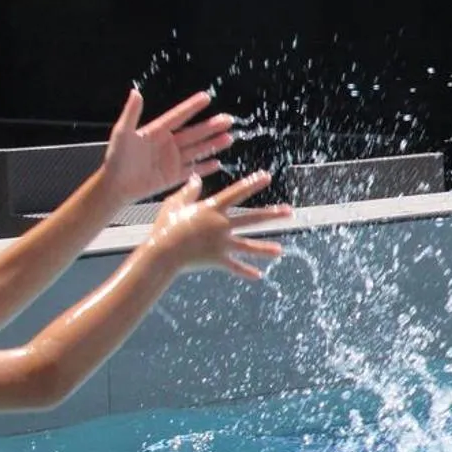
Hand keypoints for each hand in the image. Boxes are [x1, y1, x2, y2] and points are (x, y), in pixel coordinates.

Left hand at [103, 87, 236, 203]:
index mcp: (157, 131)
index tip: (206, 97)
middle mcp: (168, 144)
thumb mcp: (122, 133)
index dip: (192, 107)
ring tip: (229, 138)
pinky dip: (205, 168)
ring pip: (197, 150)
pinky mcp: (174, 176)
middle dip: (211, 127)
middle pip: (194, 133)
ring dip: (213, 145)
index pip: (178, 116)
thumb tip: (136, 92)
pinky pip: (193, 171)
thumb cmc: (116, 158)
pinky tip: (218, 163)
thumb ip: (131, 113)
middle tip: (228, 119)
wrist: (115, 185)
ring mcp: (172, 160)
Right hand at [146, 171, 290, 278]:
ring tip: (280, 251)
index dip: (252, 183)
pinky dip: (245, 272)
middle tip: (290, 212)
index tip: (266, 176)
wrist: (162, 253)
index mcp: (211, 209)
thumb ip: (187, 191)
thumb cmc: (164, 227)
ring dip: (265, 248)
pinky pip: (234, 267)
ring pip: (248, 245)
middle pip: (252, 218)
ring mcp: (221, 243)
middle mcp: (221, 225)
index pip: (236, 193)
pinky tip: (259, 275)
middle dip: (272, 215)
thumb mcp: (174, 204)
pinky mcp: (217, 259)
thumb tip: (196, 178)